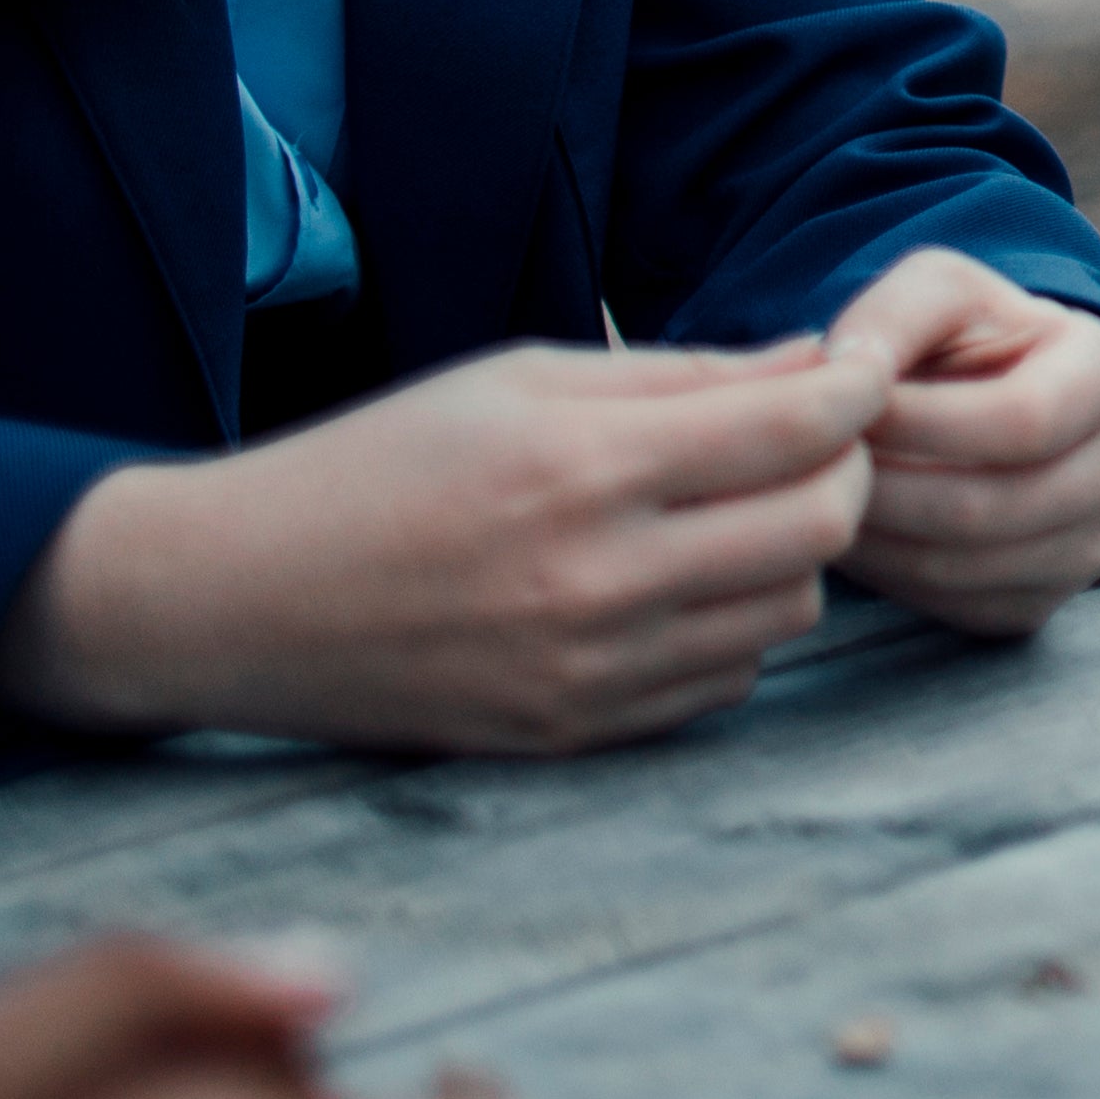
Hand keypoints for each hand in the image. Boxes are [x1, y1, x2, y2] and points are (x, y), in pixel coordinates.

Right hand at [0, 344, 884, 755]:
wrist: (235, 599)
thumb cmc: (379, 463)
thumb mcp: (524, 380)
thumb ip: (682, 375)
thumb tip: (816, 364)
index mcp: (583, 470)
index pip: (796, 432)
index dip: (857, 391)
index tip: (865, 370)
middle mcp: (597, 581)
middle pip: (821, 526)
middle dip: (842, 469)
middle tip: (809, 440)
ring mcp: (587, 672)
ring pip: (789, 610)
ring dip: (790, 554)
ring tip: (732, 511)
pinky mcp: (570, 734)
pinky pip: (723, 682)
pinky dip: (733, 627)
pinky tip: (679, 585)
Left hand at [821, 249, 1099, 638]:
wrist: (996, 400)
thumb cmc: (969, 339)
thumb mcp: (939, 290)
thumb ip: (894, 312)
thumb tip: (851, 369)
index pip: (1024, 420)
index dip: (921, 423)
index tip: (851, 410)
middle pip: (988, 508)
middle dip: (882, 488)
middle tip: (821, 465)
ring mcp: (1095, 546)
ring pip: (962, 569)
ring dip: (875, 537)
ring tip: (832, 492)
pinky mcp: (1049, 602)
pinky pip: (956, 608)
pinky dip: (892, 578)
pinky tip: (868, 529)